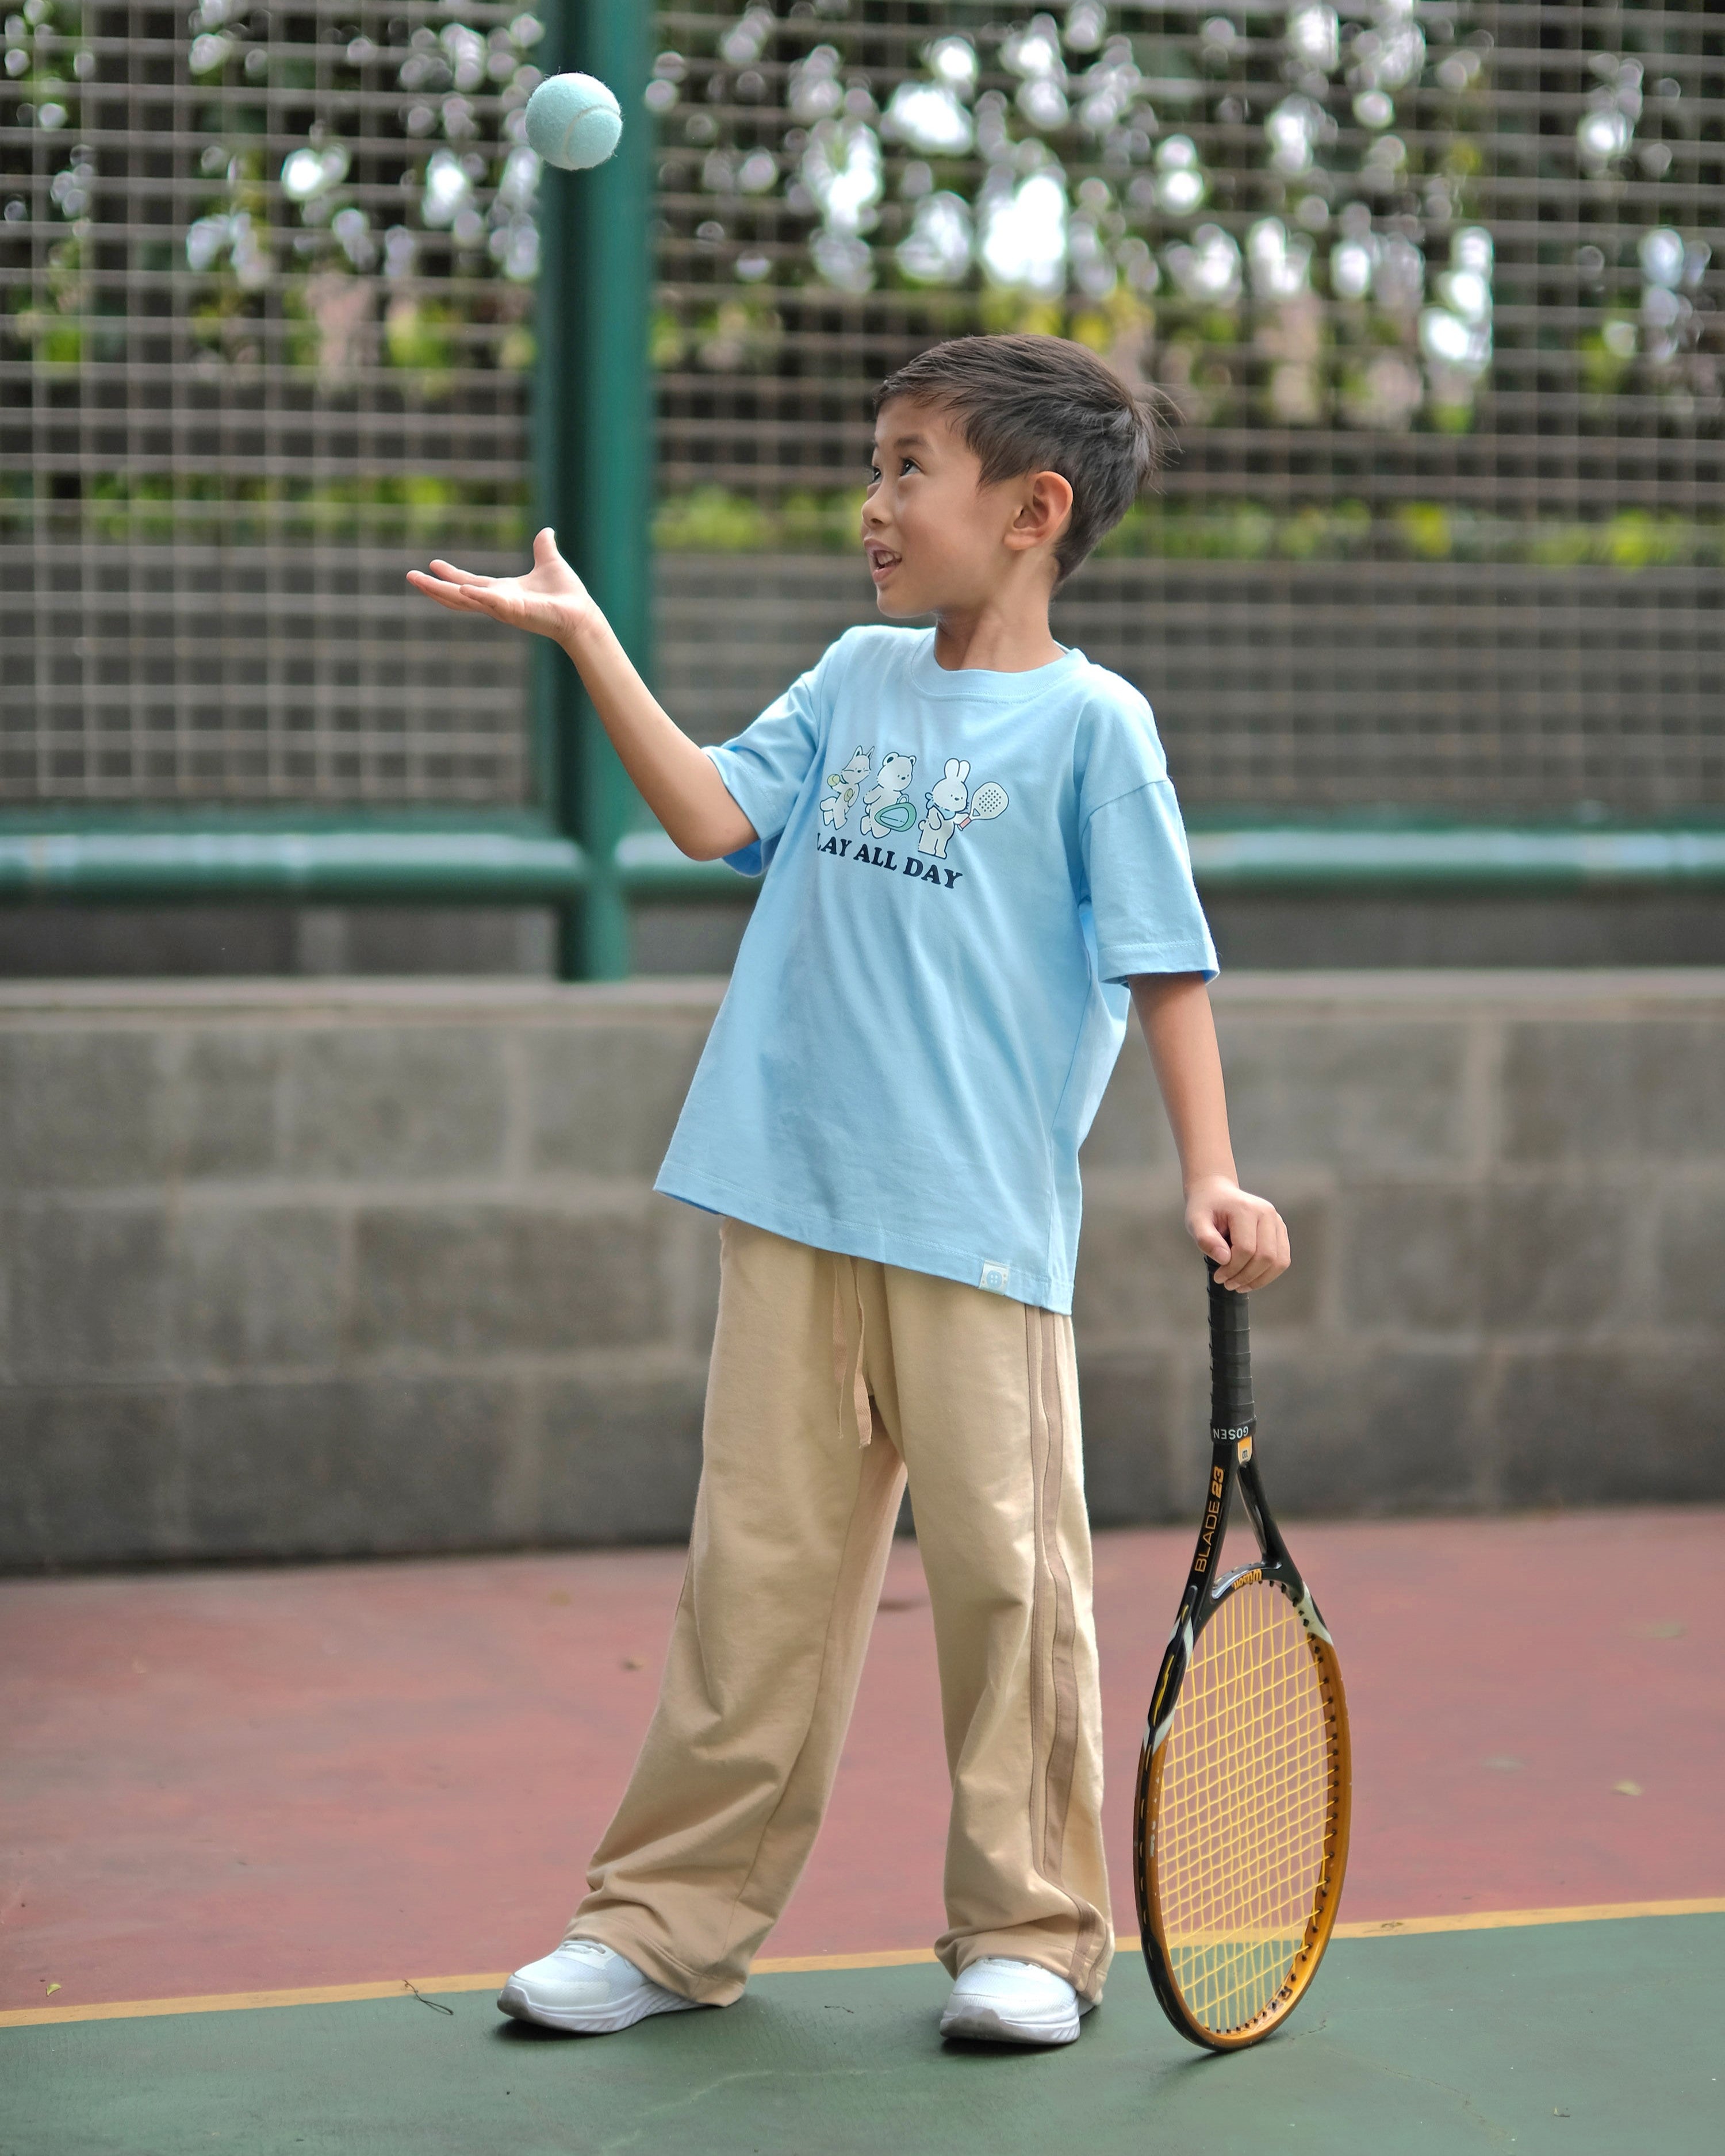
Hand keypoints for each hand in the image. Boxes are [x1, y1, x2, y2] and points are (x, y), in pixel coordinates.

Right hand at [406, 527, 598, 644]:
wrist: (581, 613)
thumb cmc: (567, 594)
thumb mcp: (550, 563)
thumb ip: (544, 548)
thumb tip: (547, 532)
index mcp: (502, 591)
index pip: (469, 582)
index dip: (451, 574)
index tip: (432, 564)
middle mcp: (497, 602)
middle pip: (458, 595)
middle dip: (434, 587)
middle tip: (410, 577)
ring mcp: (503, 608)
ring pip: (466, 601)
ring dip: (442, 592)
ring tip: (420, 581)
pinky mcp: (515, 611)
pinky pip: (492, 603)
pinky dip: (478, 596)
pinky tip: (462, 587)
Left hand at [1185, 1176, 1289, 1291]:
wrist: (1217, 1194)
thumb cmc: (1206, 1207)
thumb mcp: (1195, 1221)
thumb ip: (1206, 1239)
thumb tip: (1224, 1259)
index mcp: (1245, 1209)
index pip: (1246, 1248)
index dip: (1232, 1268)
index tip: (1219, 1277)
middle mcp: (1266, 1213)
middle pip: (1266, 1256)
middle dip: (1246, 1276)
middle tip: (1229, 1284)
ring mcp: (1277, 1221)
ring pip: (1279, 1260)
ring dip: (1260, 1279)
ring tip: (1240, 1285)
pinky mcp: (1280, 1230)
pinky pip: (1282, 1259)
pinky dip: (1269, 1274)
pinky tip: (1252, 1278)